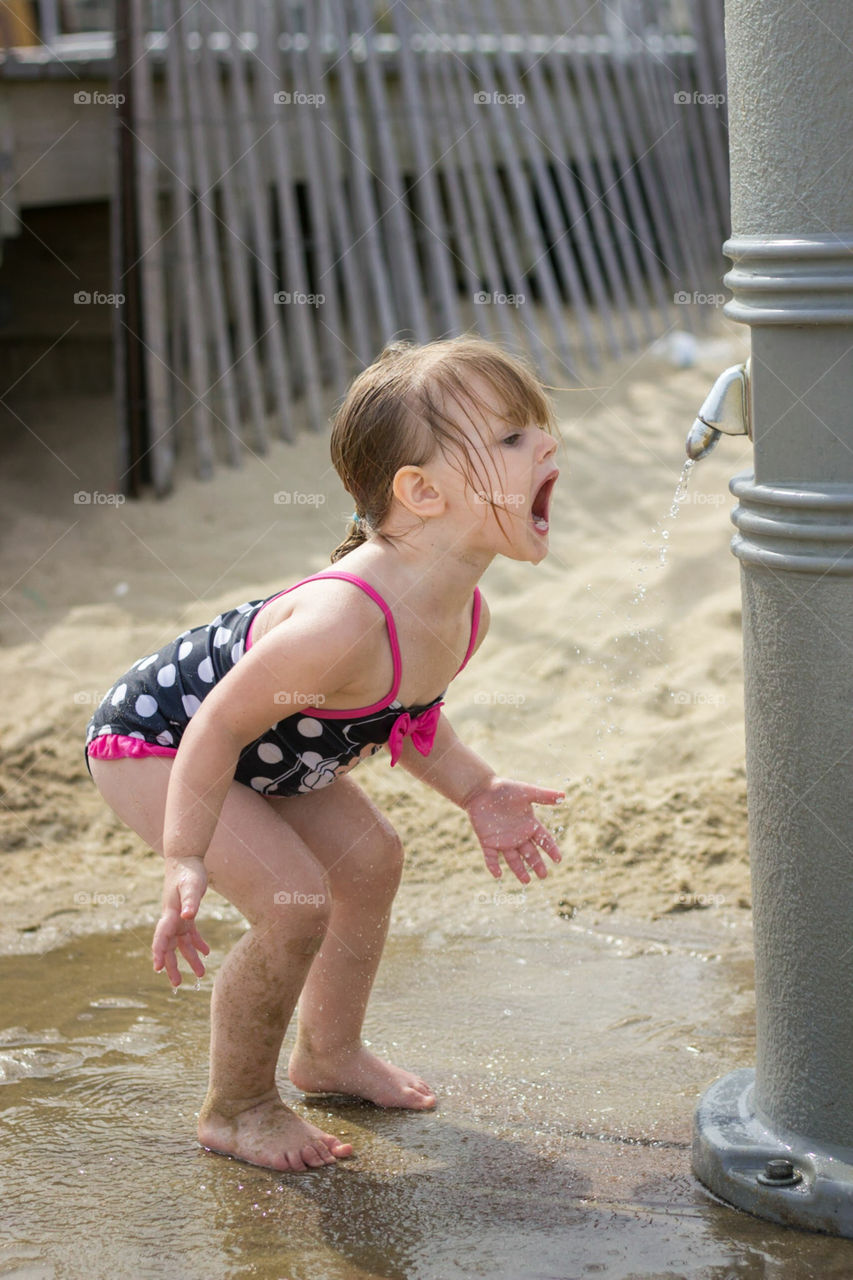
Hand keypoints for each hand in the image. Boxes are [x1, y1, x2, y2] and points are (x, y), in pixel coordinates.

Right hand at [152, 855, 209, 986]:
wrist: (185, 859)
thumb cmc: (188, 872)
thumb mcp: (191, 885)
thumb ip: (190, 901)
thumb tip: (188, 916)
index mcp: (170, 914)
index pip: (161, 938)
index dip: (158, 954)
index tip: (157, 969)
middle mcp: (172, 919)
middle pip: (169, 947)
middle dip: (172, 966)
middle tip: (176, 984)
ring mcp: (179, 917)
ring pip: (181, 944)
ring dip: (189, 959)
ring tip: (200, 974)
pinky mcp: (187, 914)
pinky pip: (190, 934)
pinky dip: (197, 943)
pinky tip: (206, 952)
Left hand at [463, 776, 563, 883]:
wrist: (481, 789)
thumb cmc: (504, 789)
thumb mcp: (527, 792)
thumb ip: (544, 796)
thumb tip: (564, 796)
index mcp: (529, 825)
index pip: (544, 840)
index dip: (551, 849)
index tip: (558, 859)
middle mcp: (518, 835)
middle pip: (530, 853)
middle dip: (536, 864)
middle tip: (543, 876)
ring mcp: (503, 840)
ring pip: (513, 859)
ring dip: (519, 870)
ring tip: (526, 881)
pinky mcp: (487, 841)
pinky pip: (491, 857)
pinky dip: (493, 866)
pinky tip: (498, 874)